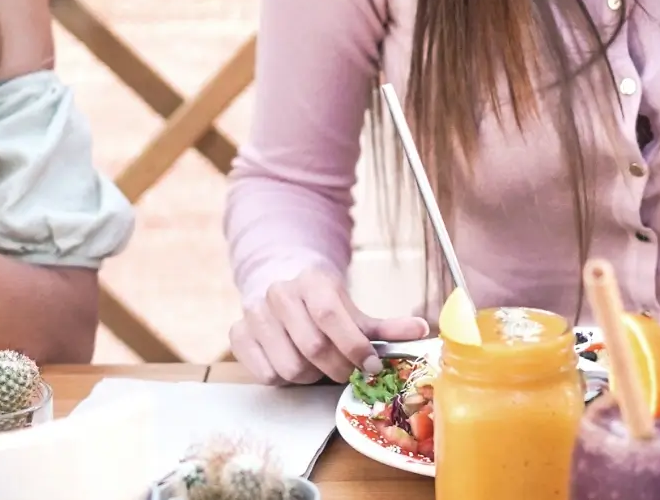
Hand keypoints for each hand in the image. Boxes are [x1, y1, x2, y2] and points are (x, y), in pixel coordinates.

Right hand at [229, 267, 430, 384]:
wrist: (280, 288)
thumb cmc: (322, 305)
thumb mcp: (354, 310)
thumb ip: (385, 325)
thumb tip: (422, 329)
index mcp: (311, 280)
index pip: (330, 315)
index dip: (352, 345)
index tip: (370, 366)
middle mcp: (278, 293)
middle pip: (312, 347)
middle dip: (337, 368)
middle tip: (346, 372)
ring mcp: (254, 313)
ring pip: (290, 367)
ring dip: (310, 376)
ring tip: (316, 366)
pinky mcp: (237, 334)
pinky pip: (266, 374)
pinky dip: (285, 379)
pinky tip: (292, 363)